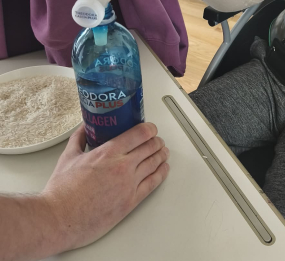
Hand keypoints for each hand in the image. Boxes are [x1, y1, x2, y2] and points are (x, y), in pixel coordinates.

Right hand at [41, 123, 169, 250]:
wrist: (59, 219)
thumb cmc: (62, 191)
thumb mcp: (68, 157)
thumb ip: (79, 139)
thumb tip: (84, 128)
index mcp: (108, 152)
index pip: (140, 134)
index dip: (150, 128)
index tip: (151, 128)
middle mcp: (122, 166)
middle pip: (150, 147)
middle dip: (156, 141)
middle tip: (157, 140)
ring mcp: (129, 184)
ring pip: (155, 163)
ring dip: (161, 155)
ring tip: (163, 152)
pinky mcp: (131, 201)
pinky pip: (153, 183)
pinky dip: (161, 173)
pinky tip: (163, 169)